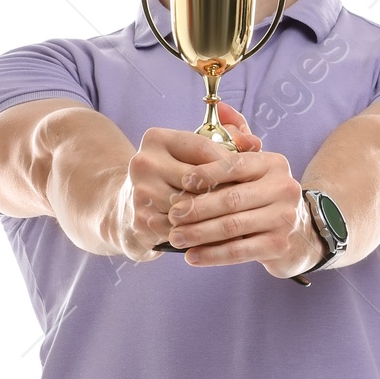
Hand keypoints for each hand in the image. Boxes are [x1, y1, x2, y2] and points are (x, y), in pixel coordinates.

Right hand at [109, 115, 256, 261]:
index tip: (250, 176)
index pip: (204, 148)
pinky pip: (183, 231)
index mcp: (156, 139)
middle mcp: (144, 163)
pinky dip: (202, 237)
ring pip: (192, 209)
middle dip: (225, 193)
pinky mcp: (141, 222)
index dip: (230, 163)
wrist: (125, 209)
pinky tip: (219, 240)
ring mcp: (140, 194)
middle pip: (199, 181)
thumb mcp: (190, 154)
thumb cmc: (171, 178)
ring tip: (240, 222)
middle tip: (250, 204)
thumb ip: (225, 139)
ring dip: (216, 219)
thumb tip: (254, 142)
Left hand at [162, 104, 322, 275]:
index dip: (206, 173)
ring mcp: (283, 218)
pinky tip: (192, 256)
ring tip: (176, 237)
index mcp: (273, 164)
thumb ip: (238, 138)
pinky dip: (212, 254)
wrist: (300, 233)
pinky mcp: (279, 245)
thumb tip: (222, 108)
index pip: (235, 165)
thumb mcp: (255, 167)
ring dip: (199, 233)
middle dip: (197, 208)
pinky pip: (239, 250)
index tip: (181, 181)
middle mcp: (283, 188)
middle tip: (172, 215)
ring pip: (232, 226)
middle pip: (231, 198)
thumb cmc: (264, 196)